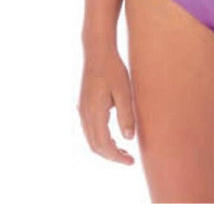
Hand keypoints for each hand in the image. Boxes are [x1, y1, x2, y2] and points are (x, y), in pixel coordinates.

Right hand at [77, 48, 135, 163]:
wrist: (97, 51)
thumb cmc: (113, 69)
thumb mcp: (124, 91)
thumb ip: (126, 115)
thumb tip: (129, 138)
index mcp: (95, 113)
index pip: (104, 145)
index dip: (117, 157)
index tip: (131, 161)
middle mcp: (85, 114)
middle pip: (95, 146)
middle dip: (111, 156)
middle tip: (129, 159)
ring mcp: (82, 109)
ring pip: (91, 139)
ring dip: (105, 148)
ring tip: (123, 150)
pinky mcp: (83, 104)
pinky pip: (89, 129)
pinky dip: (100, 138)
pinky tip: (113, 135)